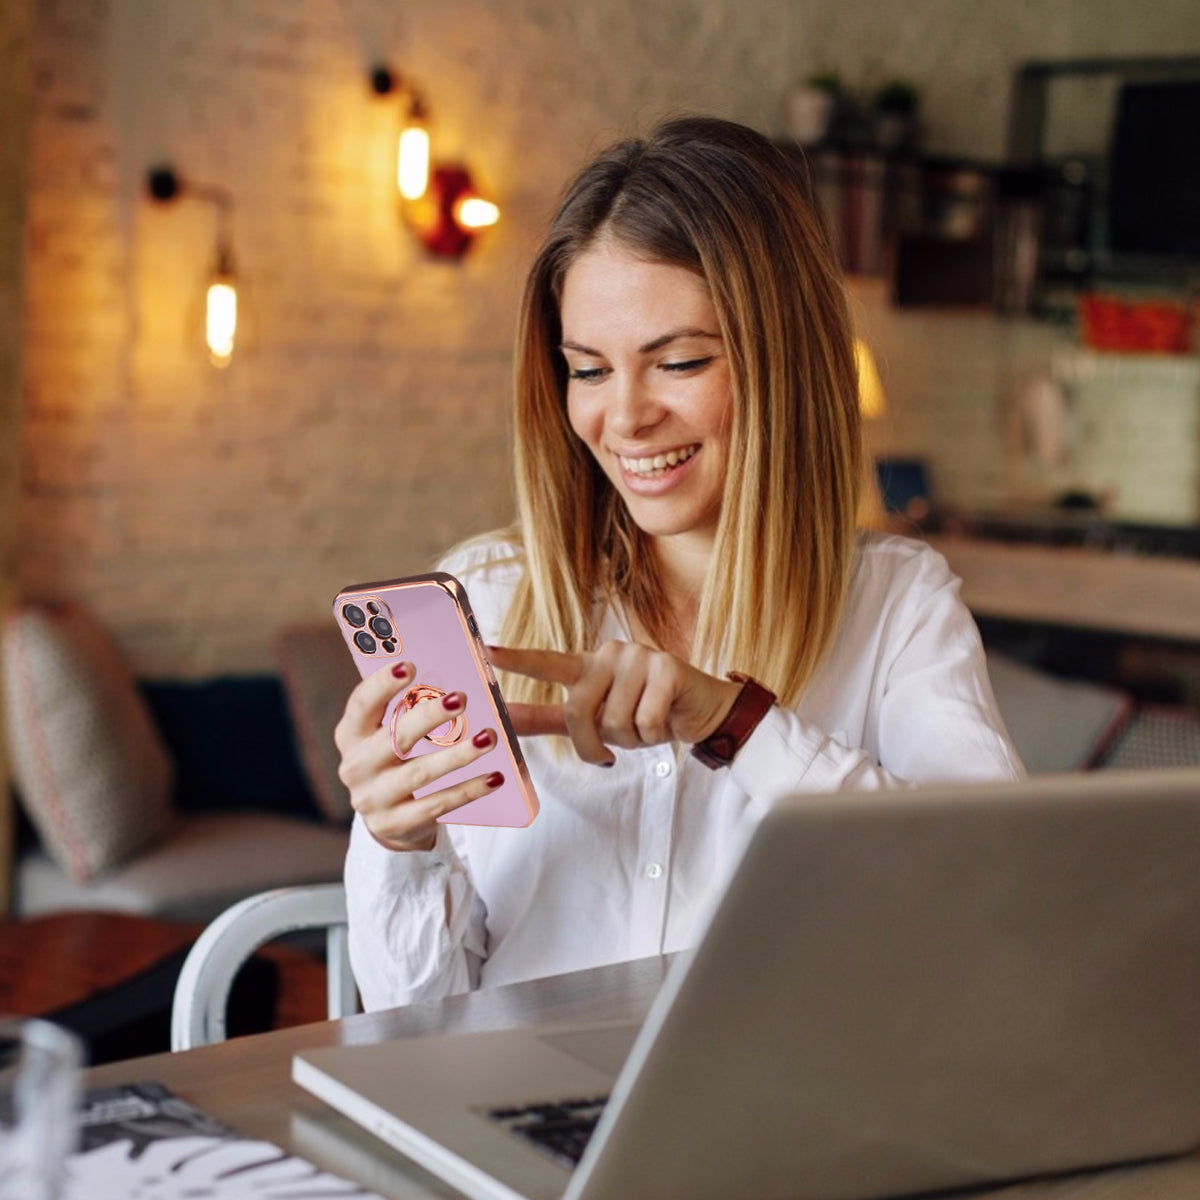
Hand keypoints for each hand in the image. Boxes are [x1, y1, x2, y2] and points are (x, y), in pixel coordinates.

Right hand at [335, 661, 503, 851]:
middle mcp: (355, 766)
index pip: (361, 704)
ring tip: (488, 738)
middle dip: (429, 716)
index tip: (410, 666)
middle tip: (461, 698)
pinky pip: (436, 805)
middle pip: (394, 737)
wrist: (389, 818)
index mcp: (351, 734)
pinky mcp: (393, 824)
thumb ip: (408, 710)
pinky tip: (494, 777)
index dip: (382, 684)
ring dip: (458, 755)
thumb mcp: (391, 734)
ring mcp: (372, 799)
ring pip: (419, 773)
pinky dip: (468, 790)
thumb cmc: (396, 760)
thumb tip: (452, 685)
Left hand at [488, 642, 741, 765]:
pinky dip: (655, 734)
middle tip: (611, 751)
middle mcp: (608, 654)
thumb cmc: (644, 715)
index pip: (546, 662)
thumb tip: (501, 722)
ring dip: (632, 740)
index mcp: (587, 666)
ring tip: (647, 725)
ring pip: (615, 722)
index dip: (515, 659)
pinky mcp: (667, 668)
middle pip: (578, 712)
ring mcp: (638, 657)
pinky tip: (667, 721)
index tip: (483, 651)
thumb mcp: (596, 719)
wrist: (702, 712)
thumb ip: (549, 719)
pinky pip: (646, 721)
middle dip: (592, 745)